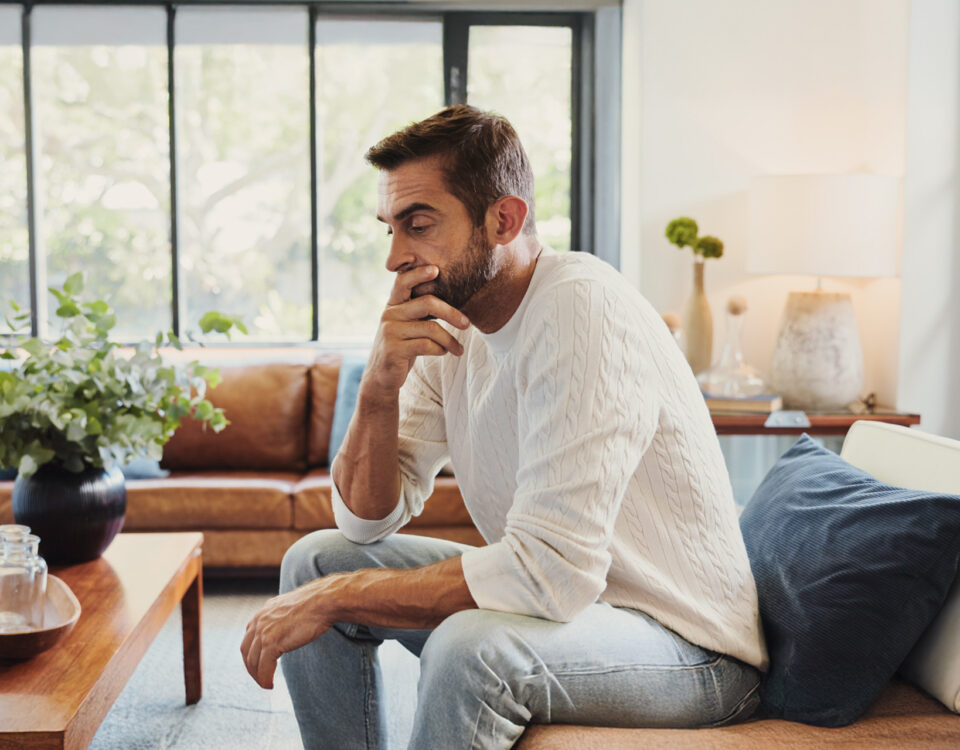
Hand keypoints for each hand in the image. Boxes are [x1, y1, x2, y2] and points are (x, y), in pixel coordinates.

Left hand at [240, 580, 335, 688]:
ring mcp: (264, 632)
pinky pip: (264, 668)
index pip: (249, 637)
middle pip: (246, 651)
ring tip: (265, 684)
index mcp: (264, 612)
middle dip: (251, 667)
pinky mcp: (271, 642)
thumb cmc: (315, 604)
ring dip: (258, 676)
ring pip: (253, 662)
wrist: (322, 602)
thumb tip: (287, 629)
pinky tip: (270, 685)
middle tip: (259, 677)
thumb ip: (283, 618)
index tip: (258, 662)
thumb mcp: (292, 608)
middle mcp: (259, 621)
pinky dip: (265, 679)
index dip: (251, 653)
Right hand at [365, 265, 470, 396]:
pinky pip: (426, 345)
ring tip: (459, 349)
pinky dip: (440, 349)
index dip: (419, 273)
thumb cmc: (403, 345)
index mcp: (394, 304)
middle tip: (467, 324)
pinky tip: (444, 352)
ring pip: (430, 328)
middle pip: (427, 303)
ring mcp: (390, 331)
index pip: (403, 281)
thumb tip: (454, 295)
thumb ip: (420, 309)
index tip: (437, 270)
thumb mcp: (408, 324)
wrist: (382, 375)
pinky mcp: (393, 350)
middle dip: (451, 313)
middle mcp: (389, 314)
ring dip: (450, 340)